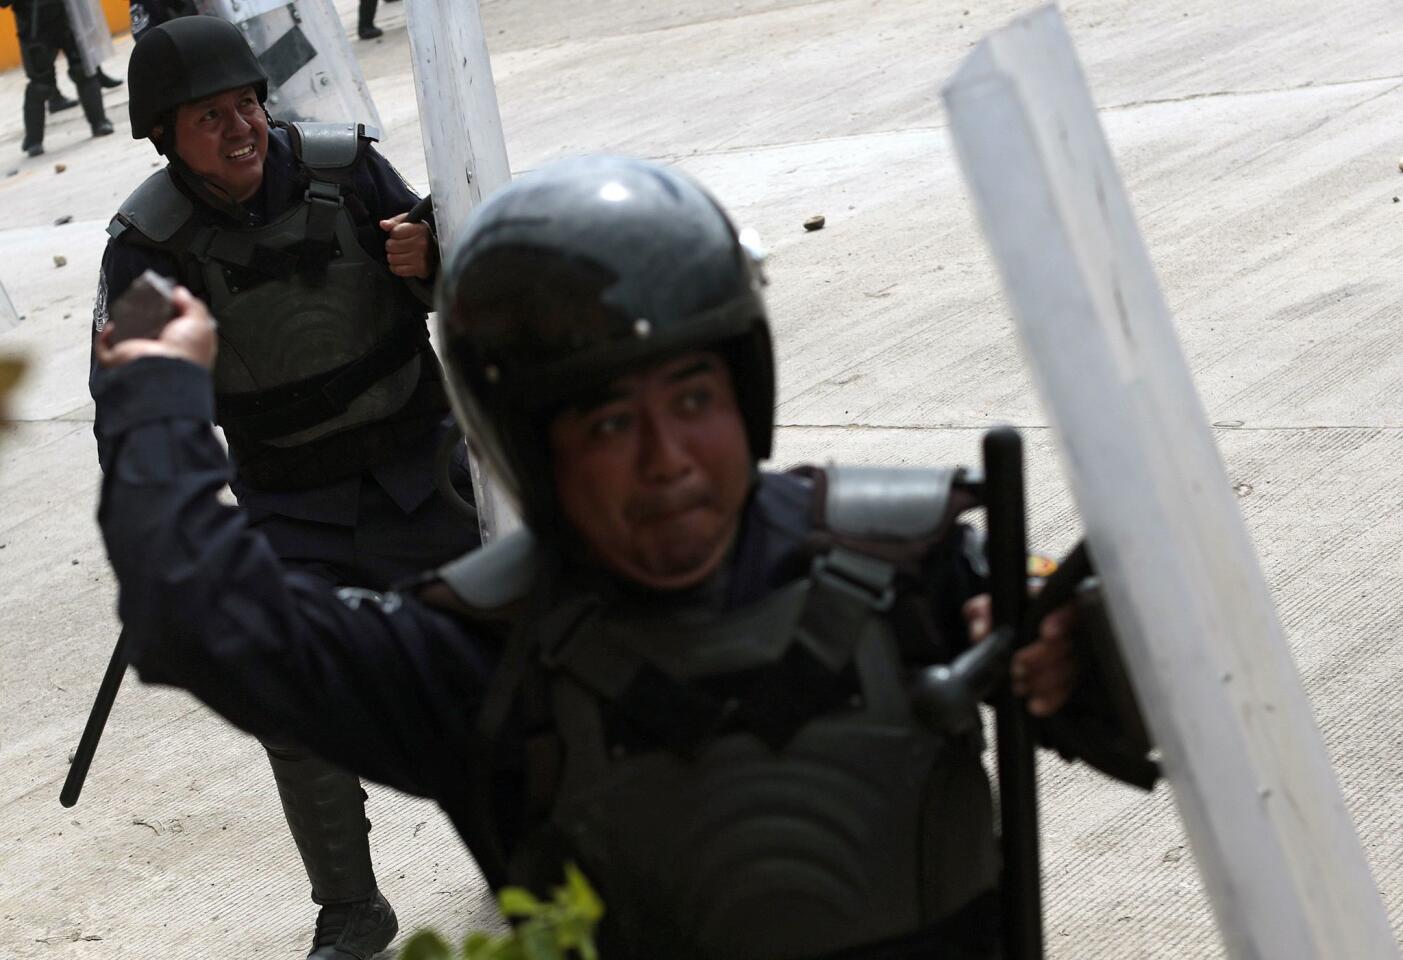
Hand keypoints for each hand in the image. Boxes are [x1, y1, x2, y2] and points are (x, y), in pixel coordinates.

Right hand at [96, 286, 217, 369]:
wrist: (165, 370)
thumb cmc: (186, 351)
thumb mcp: (200, 323)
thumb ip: (193, 305)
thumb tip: (180, 292)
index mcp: (180, 350)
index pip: (174, 332)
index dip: (171, 317)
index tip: (167, 302)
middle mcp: (159, 355)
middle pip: (148, 334)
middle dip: (144, 319)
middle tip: (143, 304)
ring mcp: (138, 359)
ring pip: (126, 341)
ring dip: (123, 326)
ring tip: (127, 310)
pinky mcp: (119, 360)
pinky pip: (104, 348)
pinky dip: (104, 336)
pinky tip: (112, 325)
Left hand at [380, 211, 435, 278]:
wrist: (435, 251)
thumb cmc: (419, 235)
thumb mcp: (409, 223)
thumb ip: (395, 222)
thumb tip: (383, 224)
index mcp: (420, 229)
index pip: (394, 232)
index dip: (393, 234)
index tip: (399, 236)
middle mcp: (422, 243)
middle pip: (391, 246)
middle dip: (391, 246)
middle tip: (398, 246)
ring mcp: (421, 257)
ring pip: (392, 258)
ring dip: (392, 257)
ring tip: (399, 254)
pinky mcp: (419, 269)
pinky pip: (397, 270)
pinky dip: (395, 267)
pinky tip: (401, 263)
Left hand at [962, 593, 1076, 716]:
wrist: (996, 643)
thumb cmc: (995, 620)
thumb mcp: (985, 611)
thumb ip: (980, 613)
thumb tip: (981, 629)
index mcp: (1049, 605)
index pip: (1067, 608)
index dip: (1060, 620)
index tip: (1046, 632)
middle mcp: (1065, 630)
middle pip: (1068, 644)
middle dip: (1042, 657)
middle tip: (1017, 665)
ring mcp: (1068, 656)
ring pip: (1068, 669)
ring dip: (1043, 681)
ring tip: (1018, 686)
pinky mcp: (1065, 679)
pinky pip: (1065, 691)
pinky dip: (1050, 700)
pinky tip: (1034, 705)